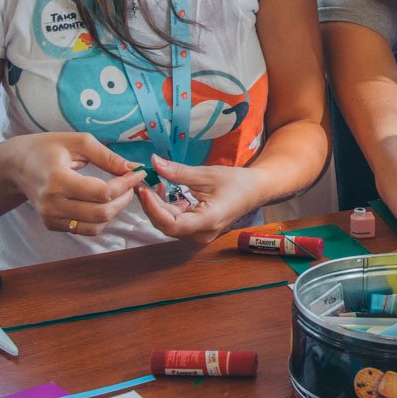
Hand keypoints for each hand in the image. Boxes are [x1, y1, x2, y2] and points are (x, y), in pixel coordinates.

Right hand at [7, 132, 147, 235]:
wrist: (17, 165)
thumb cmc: (48, 148)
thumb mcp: (79, 142)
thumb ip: (108, 156)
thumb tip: (134, 168)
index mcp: (57, 179)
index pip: (102, 193)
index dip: (126, 184)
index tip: (138, 173)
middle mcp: (52, 203)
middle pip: (101, 213)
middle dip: (124, 199)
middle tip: (130, 183)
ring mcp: (50, 217)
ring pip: (96, 226)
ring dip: (114, 211)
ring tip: (118, 193)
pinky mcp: (51, 224)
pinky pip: (85, 229)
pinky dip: (100, 218)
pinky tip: (103, 201)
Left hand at [135, 154, 268, 244]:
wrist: (255, 191)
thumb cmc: (236, 182)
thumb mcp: (207, 174)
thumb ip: (179, 171)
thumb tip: (154, 162)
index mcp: (208, 220)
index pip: (173, 224)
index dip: (154, 210)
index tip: (144, 191)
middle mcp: (202, 234)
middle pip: (167, 225)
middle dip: (151, 204)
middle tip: (141, 183)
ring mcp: (199, 235)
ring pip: (168, 224)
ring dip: (157, 206)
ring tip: (152, 184)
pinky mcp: (196, 231)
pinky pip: (174, 222)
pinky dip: (166, 208)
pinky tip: (164, 191)